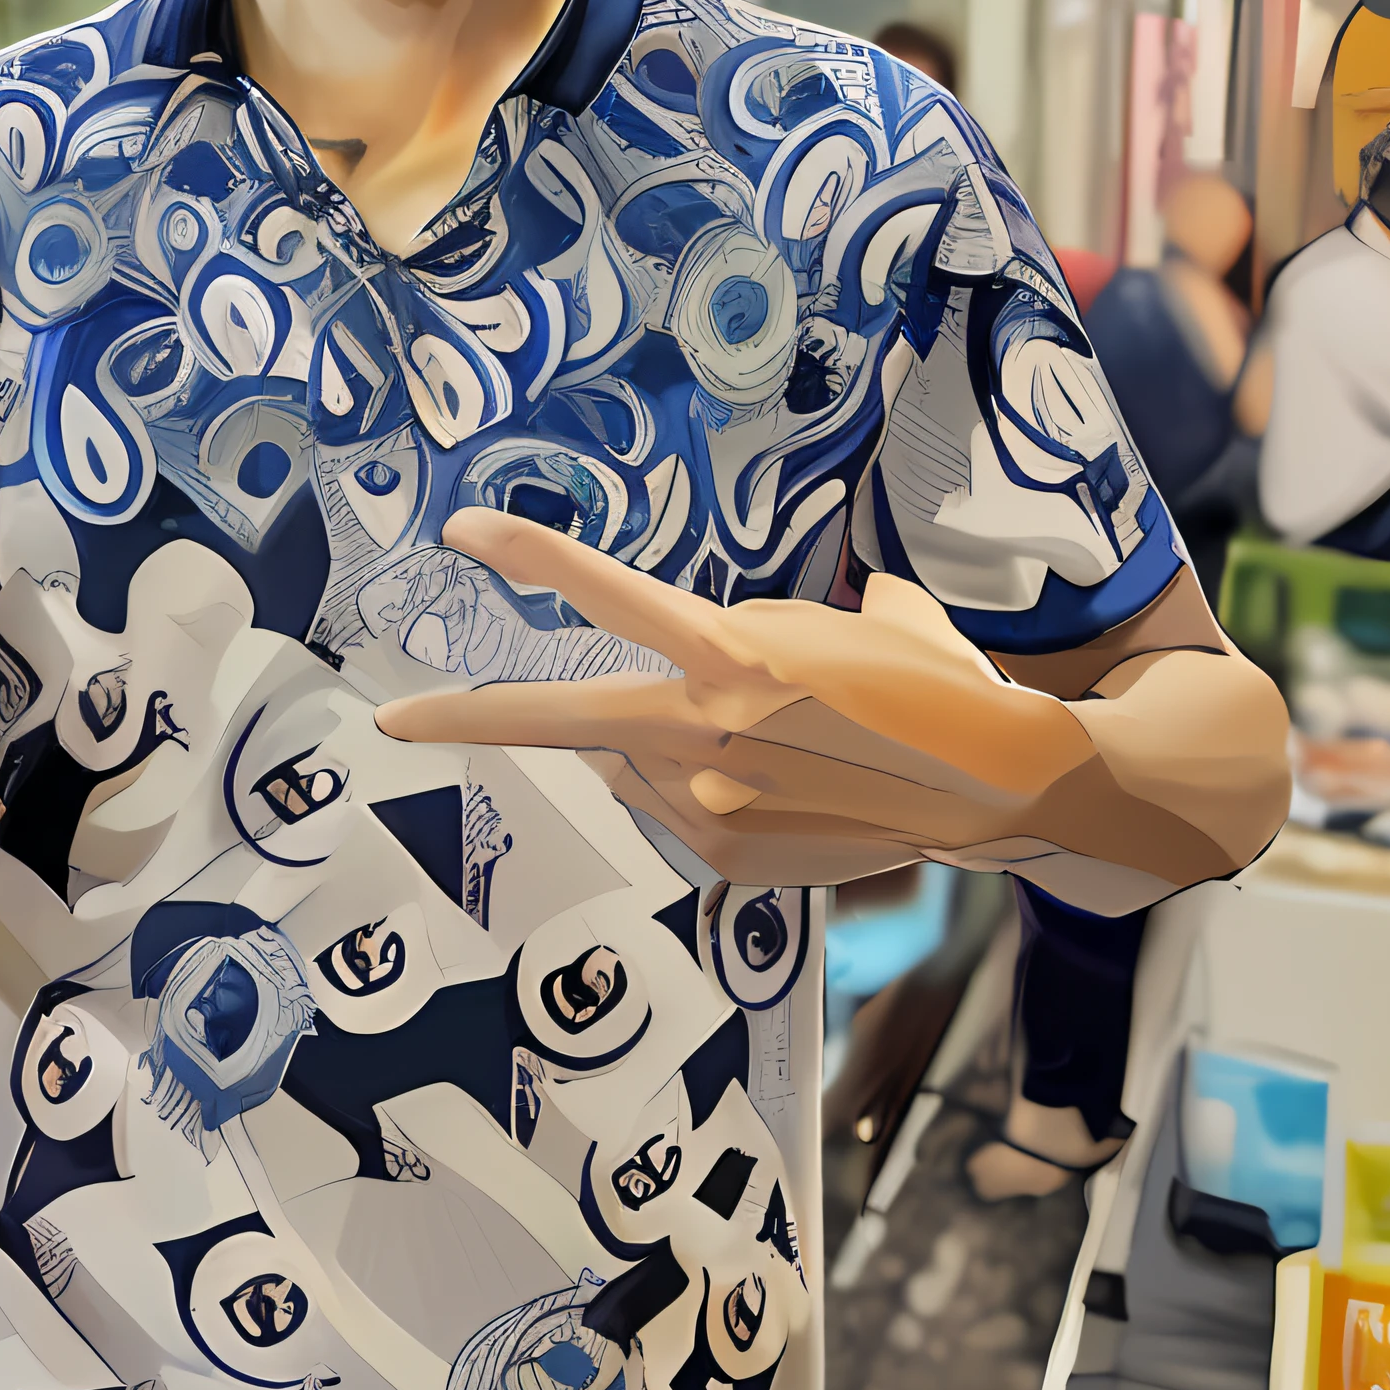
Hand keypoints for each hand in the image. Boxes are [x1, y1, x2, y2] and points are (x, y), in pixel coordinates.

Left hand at [374, 511, 1092, 879]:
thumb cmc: (925, 681)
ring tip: (746, 735)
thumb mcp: (841, 622)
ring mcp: (712, 804)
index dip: (533, 555)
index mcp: (737, 655)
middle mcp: (709, 732)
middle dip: (465, 718)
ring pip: (623, 764)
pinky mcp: (727, 857)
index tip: (464, 531)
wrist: (998, 789)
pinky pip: (665, 808)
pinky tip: (760, 778)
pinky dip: (683, 786)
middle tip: (391, 717)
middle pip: (559, 720)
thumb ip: (749, 638)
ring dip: (644, 743)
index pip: (609, 594)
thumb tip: (688, 672)